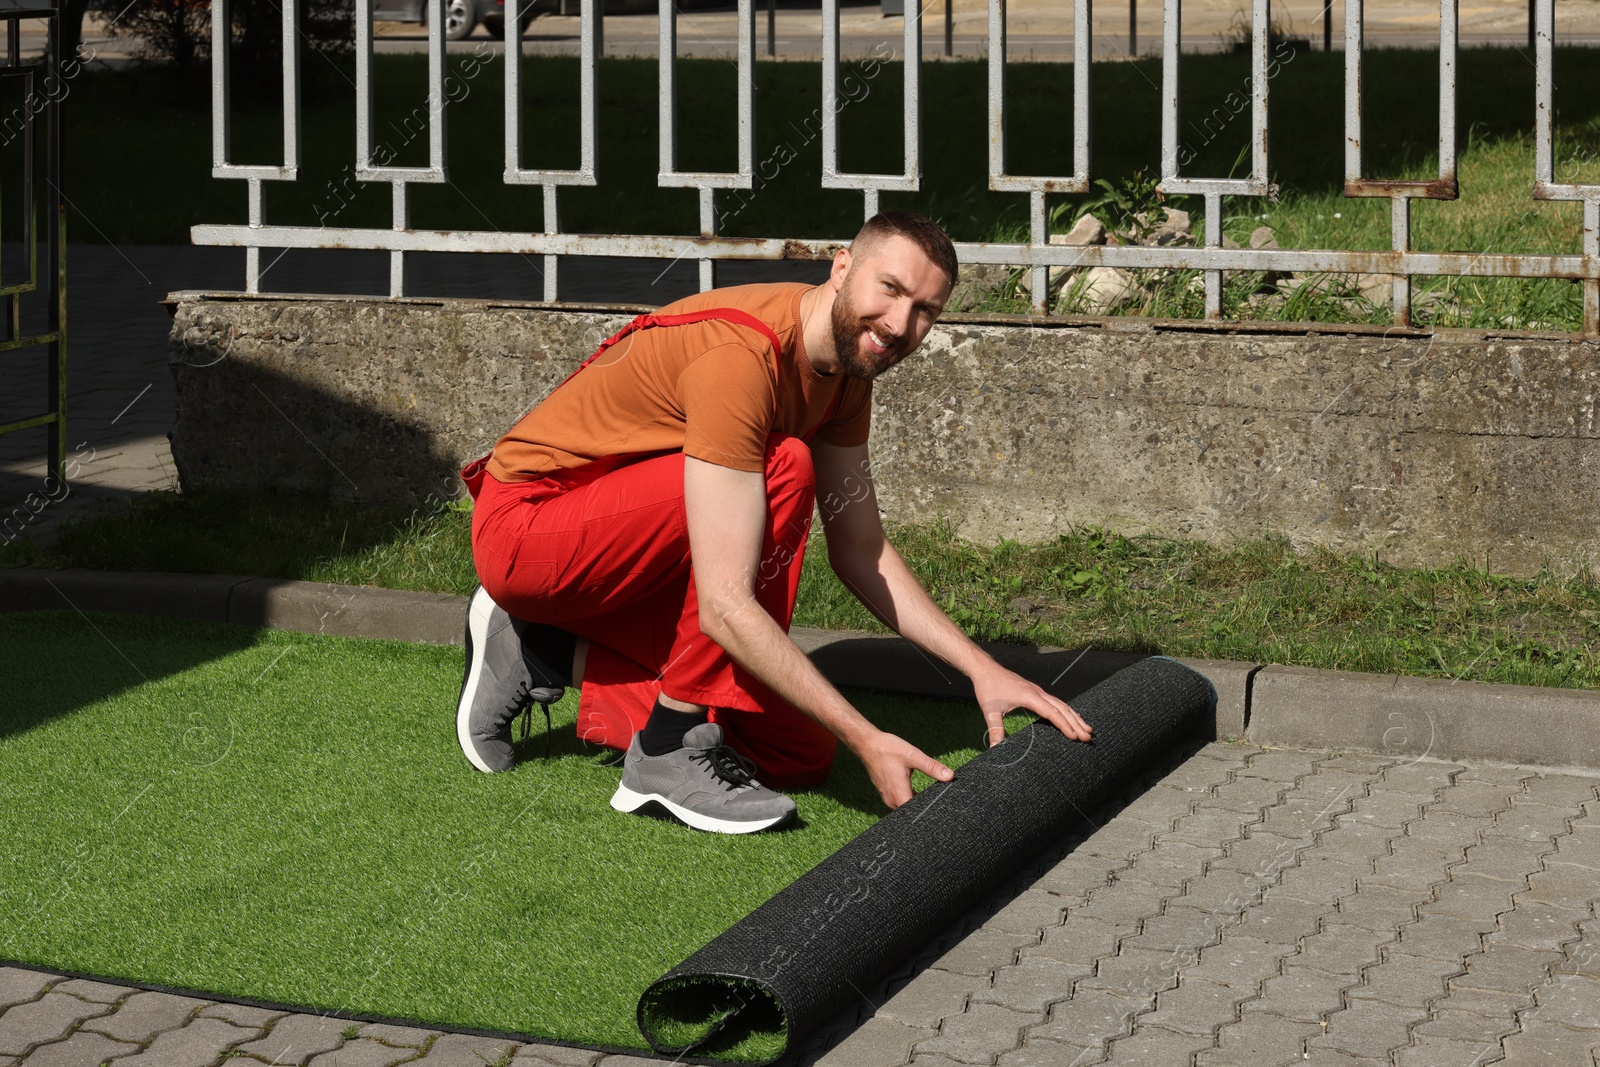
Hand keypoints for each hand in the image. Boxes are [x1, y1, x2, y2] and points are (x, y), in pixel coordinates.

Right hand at [856, 727, 953, 809]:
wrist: (868, 744)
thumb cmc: (888, 749)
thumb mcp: (914, 756)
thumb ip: (932, 767)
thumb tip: (950, 776)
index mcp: (900, 795)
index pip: (918, 814)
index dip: (930, 812)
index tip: (942, 809)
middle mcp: (892, 801)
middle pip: (913, 812)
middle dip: (925, 807)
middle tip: (940, 802)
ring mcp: (888, 798)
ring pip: (906, 806)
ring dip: (917, 802)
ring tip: (930, 797)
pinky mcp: (886, 793)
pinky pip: (900, 801)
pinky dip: (909, 798)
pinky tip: (918, 792)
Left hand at [973, 666, 1092, 747]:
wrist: (985, 669)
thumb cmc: (988, 688)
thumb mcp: (990, 711)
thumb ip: (995, 730)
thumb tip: (996, 749)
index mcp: (1029, 696)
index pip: (1052, 712)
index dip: (1064, 725)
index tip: (1074, 737)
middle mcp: (1037, 692)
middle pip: (1062, 708)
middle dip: (1076, 723)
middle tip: (1088, 737)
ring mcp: (1038, 691)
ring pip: (1062, 704)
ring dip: (1075, 716)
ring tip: (1087, 729)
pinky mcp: (1036, 691)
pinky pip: (1056, 702)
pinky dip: (1067, 710)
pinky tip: (1072, 717)